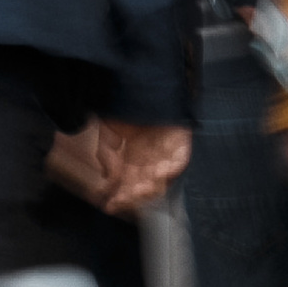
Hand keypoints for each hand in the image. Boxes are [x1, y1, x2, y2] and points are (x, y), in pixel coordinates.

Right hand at [50, 119, 192, 212]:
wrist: (144, 82)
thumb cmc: (127, 105)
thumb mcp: (108, 130)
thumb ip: (106, 153)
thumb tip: (108, 177)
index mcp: (132, 158)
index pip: (126, 183)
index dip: (118, 195)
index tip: (108, 204)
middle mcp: (150, 158)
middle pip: (143, 185)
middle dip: (132, 195)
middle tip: (122, 199)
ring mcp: (166, 152)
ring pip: (160, 179)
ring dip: (149, 187)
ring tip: (137, 190)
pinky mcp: (181, 144)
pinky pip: (179, 162)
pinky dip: (170, 170)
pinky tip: (158, 174)